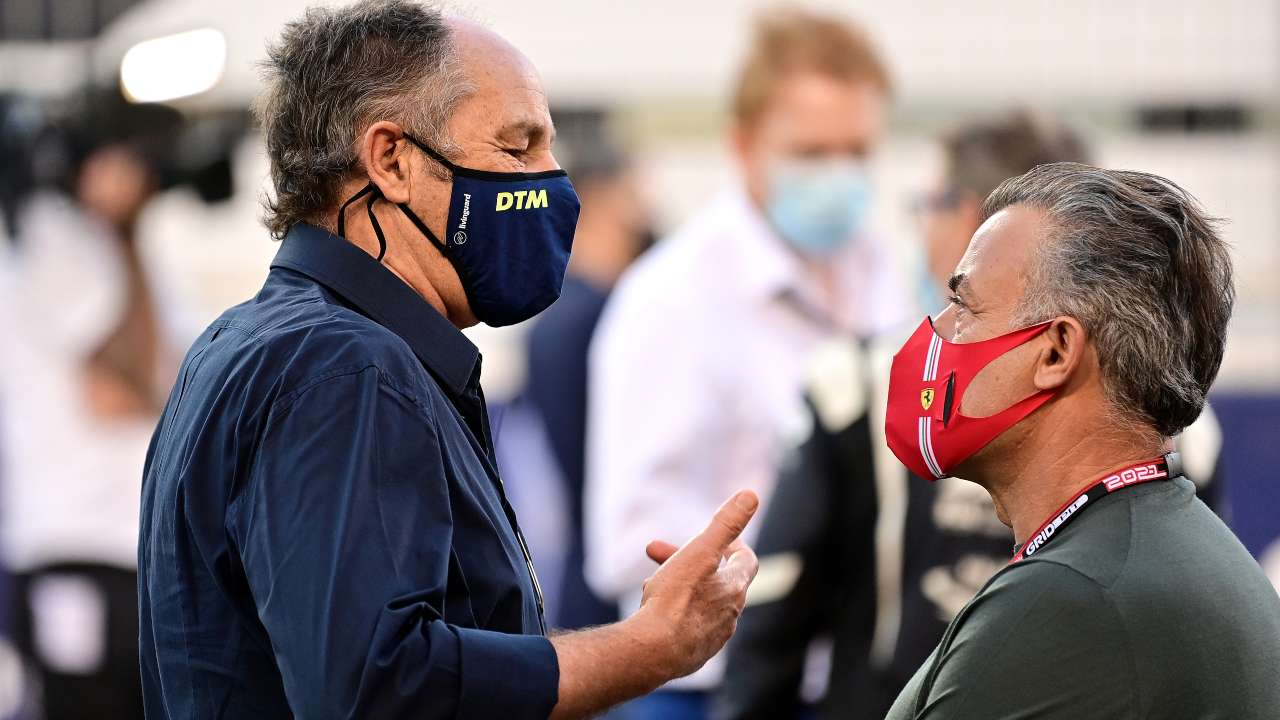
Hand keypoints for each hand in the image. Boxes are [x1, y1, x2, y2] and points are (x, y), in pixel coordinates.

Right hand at [634, 490, 760, 678]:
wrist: (653, 651)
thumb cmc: (675, 600)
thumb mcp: (699, 552)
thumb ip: (725, 523)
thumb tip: (751, 495)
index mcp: (734, 589)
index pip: (745, 561)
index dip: (732, 544)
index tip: (715, 536)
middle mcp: (729, 615)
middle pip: (716, 580)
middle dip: (686, 560)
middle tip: (655, 551)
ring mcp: (712, 637)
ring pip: (699, 603)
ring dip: (678, 585)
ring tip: (650, 581)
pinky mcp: (693, 654)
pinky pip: (686, 626)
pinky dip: (673, 611)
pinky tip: (651, 609)